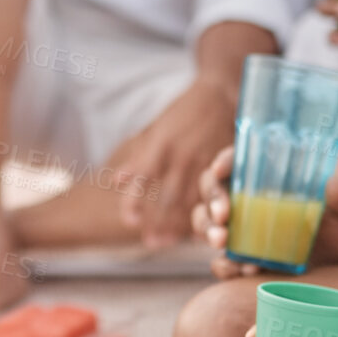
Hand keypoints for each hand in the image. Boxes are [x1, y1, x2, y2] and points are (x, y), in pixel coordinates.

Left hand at [115, 80, 234, 248]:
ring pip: (189, 200)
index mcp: (161, 144)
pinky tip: (197, 228)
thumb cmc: (184, 111)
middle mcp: (181, 155)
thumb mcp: (157, 130)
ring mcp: (203, 161)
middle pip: (166, 197)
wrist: (220, 94)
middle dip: (157, 222)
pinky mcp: (222, 165)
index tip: (128, 220)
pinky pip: (211, 195)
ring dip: (178, 224)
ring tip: (168, 241)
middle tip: (150, 243)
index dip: (134, 201)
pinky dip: (202, 212)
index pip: (142, 178)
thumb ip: (137, 157)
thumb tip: (115, 180)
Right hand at [201, 170, 337, 278]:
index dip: (225, 162)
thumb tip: (334, 185)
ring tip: (223, 241)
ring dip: (208, 231)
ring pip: (206, 223)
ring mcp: (239, 230)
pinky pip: (221, 262)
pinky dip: (225, 266)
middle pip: (212, 191)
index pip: (237, 160)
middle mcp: (245, 199)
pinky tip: (241, 269)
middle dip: (212, 201)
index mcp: (266, 175)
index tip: (221, 170)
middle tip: (223, 216)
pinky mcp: (241, 259)